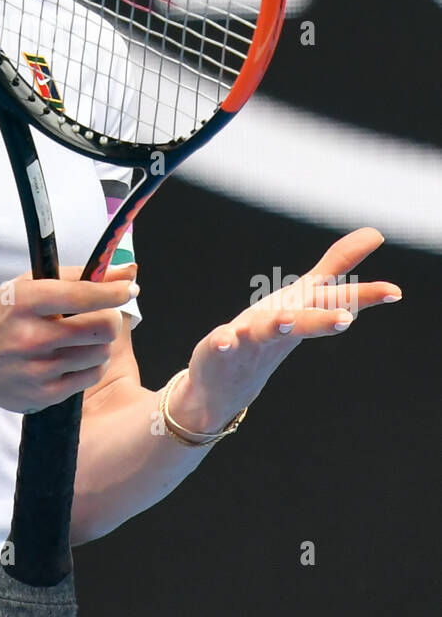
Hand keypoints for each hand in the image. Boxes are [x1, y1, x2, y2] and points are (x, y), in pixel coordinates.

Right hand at [0, 262, 136, 414]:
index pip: (85, 294)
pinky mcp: (44, 394)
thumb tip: (126, 272)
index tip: (130, 287)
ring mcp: (38, 369)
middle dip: (112, 318)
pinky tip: (73, 356)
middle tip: (103, 315)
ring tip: (82, 337)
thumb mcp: (25, 287)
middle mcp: (32, 336)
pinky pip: (90, 377)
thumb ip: (75, 276)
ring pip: (101, 353)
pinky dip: (90, 364)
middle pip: (104, 327)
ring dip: (101, 342)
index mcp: (26, 301)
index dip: (116, 290)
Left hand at [168, 228, 401, 434]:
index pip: (337, 300)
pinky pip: (224, 342)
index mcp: (304, 310)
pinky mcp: (222, 345)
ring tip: (285, 320)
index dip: (365, 295)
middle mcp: (282, 325)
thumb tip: (374, 233)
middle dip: (324, 321)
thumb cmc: (274, 330)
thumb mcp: (306, 293)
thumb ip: (336, 265)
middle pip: (307, 321)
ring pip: (267, 331)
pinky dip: (225, 341)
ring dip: (278, 325)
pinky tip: (225, 339)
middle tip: (346, 321)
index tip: (395, 292)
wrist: (227, 383)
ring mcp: (252, 337)